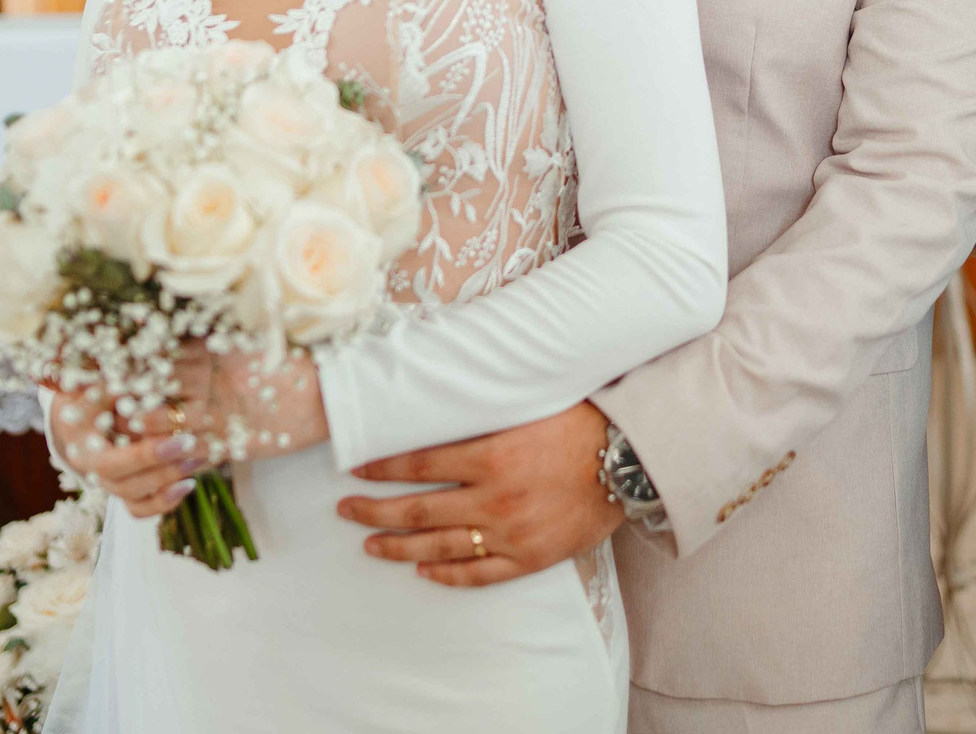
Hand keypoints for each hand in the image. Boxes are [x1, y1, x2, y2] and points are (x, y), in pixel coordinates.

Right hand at [50, 377, 210, 520]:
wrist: (76, 415)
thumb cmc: (90, 395)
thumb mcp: (97, 387)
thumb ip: (116, 388)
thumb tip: (139, 382)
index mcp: (83, 449)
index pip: (113, 463)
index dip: (148, 455)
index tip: (181, 439)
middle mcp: (93, 473)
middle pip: (127, 485)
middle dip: (164, 470)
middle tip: (194, 447)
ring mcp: (108, 485)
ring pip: (135, 500)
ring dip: (169, 484)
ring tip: (199, 461)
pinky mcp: (122, 490)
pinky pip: (140, 509)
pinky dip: (164, 502)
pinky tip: (189, 484)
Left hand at [335, 401, 620, 586]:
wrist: (629, 461)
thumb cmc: (580, 422)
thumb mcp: (527, 406)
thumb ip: (482, 411)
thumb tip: (436, 401)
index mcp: (492, 455)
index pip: (419, 463)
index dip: (382, 468)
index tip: (355, 469)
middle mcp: (495, 498)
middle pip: (418, 509)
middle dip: (375, 511)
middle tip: (346, 510)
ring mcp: (512, 533)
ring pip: (440, 546)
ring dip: (399, 547)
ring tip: (370, 545)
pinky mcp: (530, 558)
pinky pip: (479, 574)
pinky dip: (447, 575)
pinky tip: (423, 572)